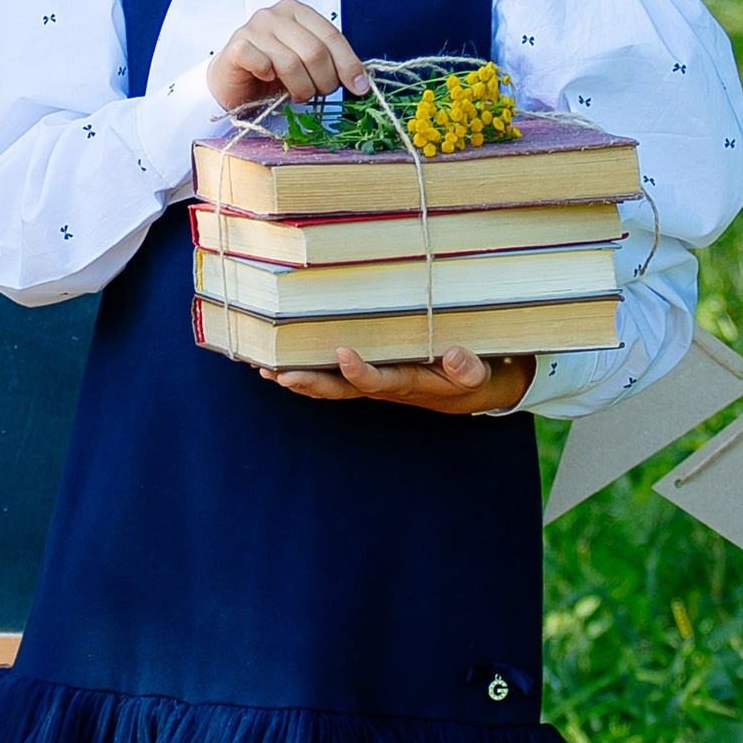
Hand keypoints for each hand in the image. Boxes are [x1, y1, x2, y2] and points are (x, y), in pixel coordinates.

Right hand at [207, 0, 370, 114]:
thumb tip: (361, 81)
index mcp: (298, 11)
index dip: (348, 64)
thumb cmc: (273, 72)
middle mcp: (275, 14)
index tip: (359, 88)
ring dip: (300, 88)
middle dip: (324, 81)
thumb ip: (330, 62)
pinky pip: (262, 63)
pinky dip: (269, 77)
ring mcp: (253, 28)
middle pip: (314, 51)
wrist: (233, 82)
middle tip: (319, 94)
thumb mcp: (307, 63)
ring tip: (297, 94)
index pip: (332, 35)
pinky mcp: (237, 46)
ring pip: (291, 63)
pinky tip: (267, 80)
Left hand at [274, 345, 534, 413]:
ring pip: (329, 385)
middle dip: (311, 384)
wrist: (470, 389)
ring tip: (264, 371)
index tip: (342, 352)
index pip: (378, 380)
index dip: (359, 370)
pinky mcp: (367, 373)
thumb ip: (467, 367)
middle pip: (340, 390)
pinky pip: (330, 375)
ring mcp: (371, 381)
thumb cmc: (472, 375)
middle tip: (280, 376)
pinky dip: (304, 370)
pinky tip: (275, 363)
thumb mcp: (478, 373)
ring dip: (298, 379)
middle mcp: (382, 385)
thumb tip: (454, 355)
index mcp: (407, 383)